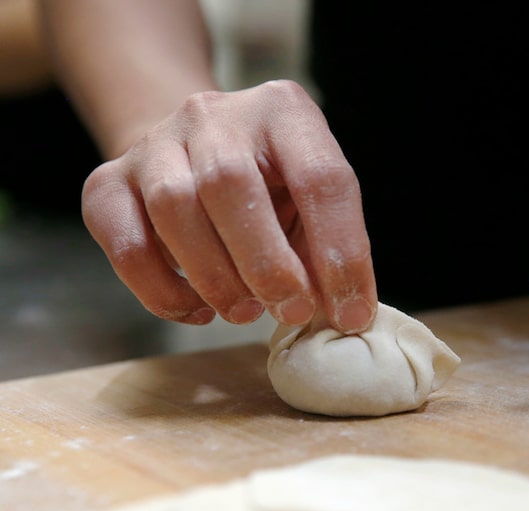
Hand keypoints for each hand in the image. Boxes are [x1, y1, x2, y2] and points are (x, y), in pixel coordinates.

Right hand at [81, 80, 376, 331]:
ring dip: (216, 277)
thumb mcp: (308, 204)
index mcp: (283, 111)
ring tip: (246, 312)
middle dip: (268, 264)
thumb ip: (323, 248)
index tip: (351, 312)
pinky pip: (126, 242)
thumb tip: (342, 312)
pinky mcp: (108, 182)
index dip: (341, 252)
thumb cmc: (268, 188)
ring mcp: (155, 143)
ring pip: (174, 208)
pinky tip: (198, 309)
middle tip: (292, 310)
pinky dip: (162, 290)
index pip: (321, 177)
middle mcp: (214, 115)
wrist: (190, 155)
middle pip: (231, 183)